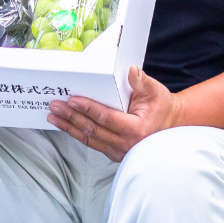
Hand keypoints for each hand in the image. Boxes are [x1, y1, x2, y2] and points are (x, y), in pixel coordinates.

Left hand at [48, 67, 182, 161]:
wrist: (170, 125)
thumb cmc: (162, 106)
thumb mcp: (155, 91)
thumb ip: (141, 81)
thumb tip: (131, 70)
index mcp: (136, 129)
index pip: (106, 118)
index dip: (88, 109)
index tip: (72, 100)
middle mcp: (126, 144)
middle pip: (93, 130)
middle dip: (71, 117)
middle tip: (55, 106)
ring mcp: (119, 151)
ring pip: (89, 139)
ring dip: (69, 127)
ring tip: (53, 117)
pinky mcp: (113, 152)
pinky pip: (92, 143)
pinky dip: (77, 133)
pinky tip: (66, 125)